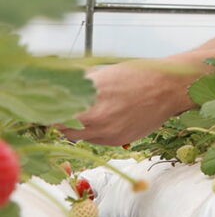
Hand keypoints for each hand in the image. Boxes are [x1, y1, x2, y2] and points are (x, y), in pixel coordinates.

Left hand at [60, 58, 196, 146]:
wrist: (168, 87)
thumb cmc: (137, 75)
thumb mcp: (101, 75)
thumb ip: (77, 87)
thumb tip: (58, 89)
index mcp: (87, 99)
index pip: (53, 113)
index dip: (47, 110)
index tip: (44, 107)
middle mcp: (95, 120)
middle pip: (62, 128)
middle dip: (59, 119)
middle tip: (60, 110)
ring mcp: (107, 133)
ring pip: (78, 136)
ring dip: (75, 126)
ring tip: (85, 112)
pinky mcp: (117, 141)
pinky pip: (96, 139)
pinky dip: (94, 130)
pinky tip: (104, 117)